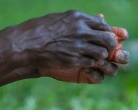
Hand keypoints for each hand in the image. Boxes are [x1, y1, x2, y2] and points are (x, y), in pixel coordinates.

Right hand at [6, 10, 123, 82]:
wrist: (28, 45)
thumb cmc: (41, 30)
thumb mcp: (61, 19)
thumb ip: (79, 21)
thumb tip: (95, 19)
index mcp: (78, 18)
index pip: (103, 25)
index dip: (106, 32)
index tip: (104, 37)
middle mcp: (81, 31)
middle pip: (108, 39)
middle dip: (109, 45)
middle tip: (106, 49)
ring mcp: (79, 46)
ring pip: (103, 52)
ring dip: (101, 56)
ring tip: (95, 57)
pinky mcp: (75, 59)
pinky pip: (92, 62)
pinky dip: (92, 63)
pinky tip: (86, 62)